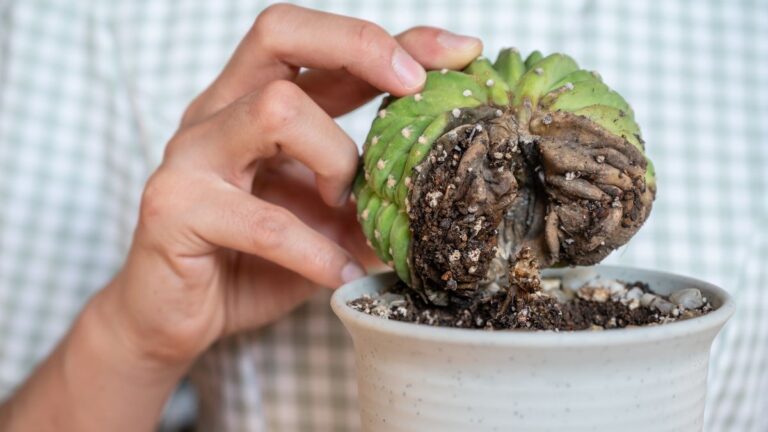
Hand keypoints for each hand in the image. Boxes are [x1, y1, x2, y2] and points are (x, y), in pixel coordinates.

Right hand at [99, 4, 483, 367]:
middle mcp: (218, 112)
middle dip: (360, 48)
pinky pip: (261, 219)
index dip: (389, 38)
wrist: (175, 316)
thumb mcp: (324, 221)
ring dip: (336, 158)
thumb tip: (444, 191)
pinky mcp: (173, 208)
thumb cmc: (249, 260)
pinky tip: (338, 273)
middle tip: (414, 88)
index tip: (459, 51)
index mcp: (252, 103)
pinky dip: (315, 250)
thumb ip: (369, 198)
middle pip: (280, 32)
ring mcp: (191, 155)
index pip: (319, 45)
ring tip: (347, 205)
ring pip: (274, 110)